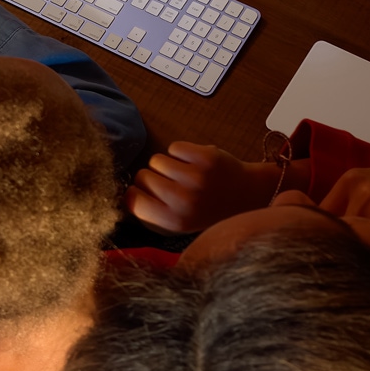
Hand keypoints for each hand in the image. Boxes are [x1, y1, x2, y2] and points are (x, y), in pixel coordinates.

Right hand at [126, 142, 282, 233]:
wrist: (248, 196)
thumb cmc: (208, 210)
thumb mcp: (180, 223)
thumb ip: (153, 212)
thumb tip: (121, 194)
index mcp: (173, 221)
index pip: (132, 200)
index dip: (135, 194)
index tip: (146, 194)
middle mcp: (183, 200)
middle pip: (142, 176)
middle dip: (151, 177)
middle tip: (170, 184)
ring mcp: (195, 177)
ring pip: (156, 160)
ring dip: (166, 164)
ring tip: (183, 175)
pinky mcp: (205, 157)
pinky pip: (173, 147)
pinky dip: (181, 152)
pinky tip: (194, 164)